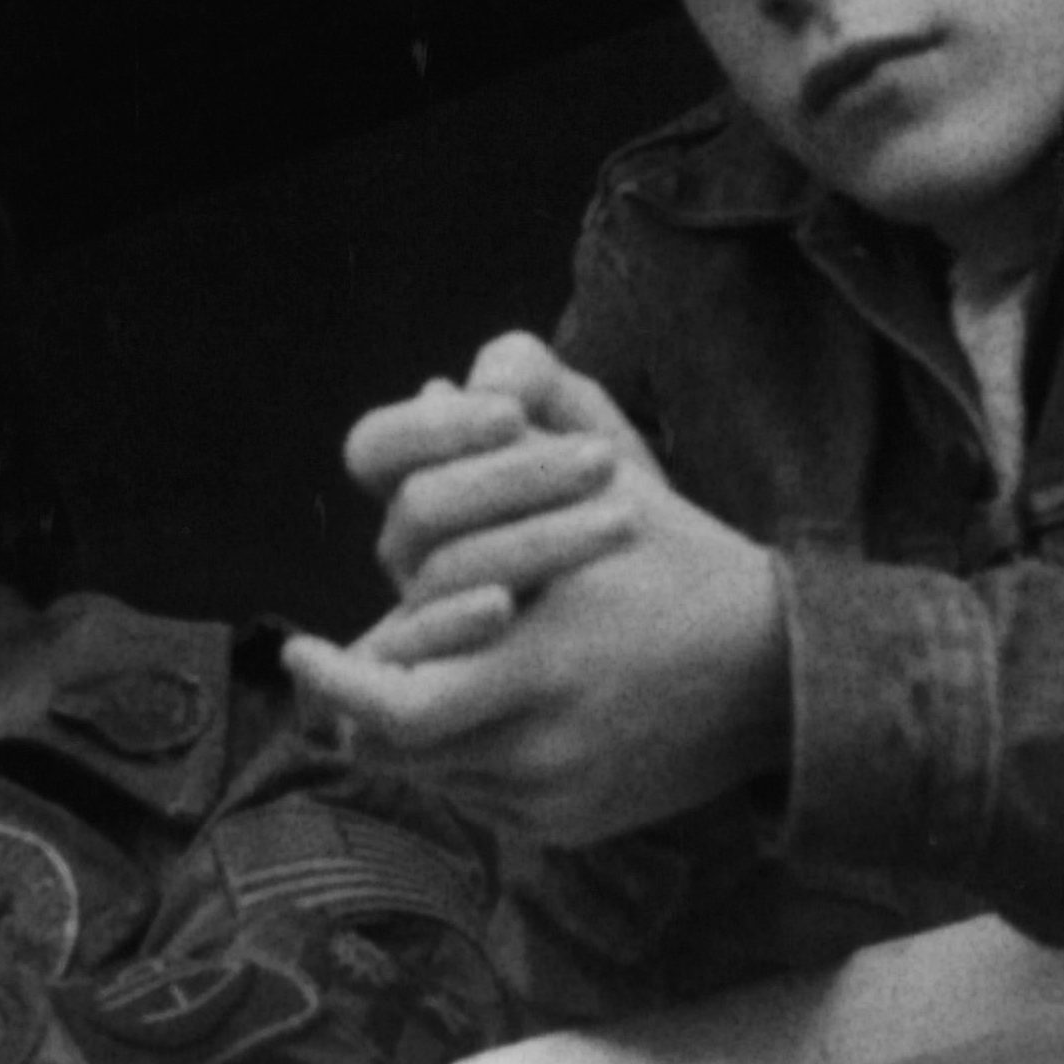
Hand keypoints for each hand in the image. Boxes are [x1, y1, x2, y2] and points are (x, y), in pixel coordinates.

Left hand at [287, 343, 789, 842]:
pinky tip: (486, 710)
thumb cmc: (685, 563)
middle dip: (361, 703)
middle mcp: (542, 745)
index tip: (296, 647)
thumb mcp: (614, 485)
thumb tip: (430, 388)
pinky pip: (478, 799)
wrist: (786, 673)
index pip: (392, 702)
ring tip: (425, 672)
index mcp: (541, 661)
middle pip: (395, 747)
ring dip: (413, 729)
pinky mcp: (567, 827)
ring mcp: (554, 796)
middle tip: (336, 668)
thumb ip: (516, 443)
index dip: (334, 680)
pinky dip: (464, 758)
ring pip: (430, 774)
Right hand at [335, 336, 647, 652]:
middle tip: (601, 460)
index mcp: (422, 483)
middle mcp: (410, 552)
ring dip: (531, 543)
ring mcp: (421, 620)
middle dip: (514, 478)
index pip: (376, 448)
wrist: (686, 604)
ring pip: (439, 576)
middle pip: (421, 507)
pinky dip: (456, 624)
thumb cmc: (616, 498)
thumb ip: (537, 385)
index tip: (512, 414)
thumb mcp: (584, 426)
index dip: (432, 428)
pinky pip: (418, 661)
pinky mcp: (441, 683)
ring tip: (626, 520)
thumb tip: (485, 380)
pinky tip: (511, 608)